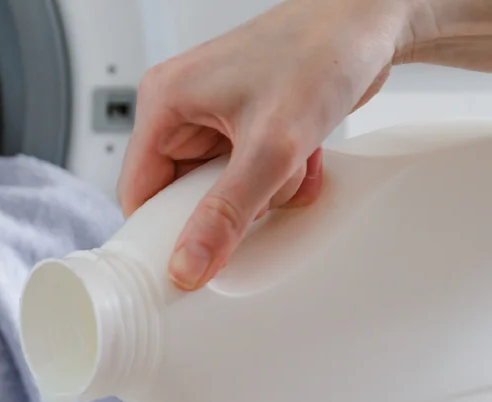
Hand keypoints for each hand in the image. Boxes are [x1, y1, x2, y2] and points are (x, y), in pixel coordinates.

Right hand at [119, 0, 416, 289]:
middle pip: (181, 193)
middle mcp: (181, 108)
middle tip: (261, 197)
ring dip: (261, 192)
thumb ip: (226, 214)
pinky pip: (246, 174)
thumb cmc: (322, 50)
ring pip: (219, 188)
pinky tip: (304, 159)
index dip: (162, 231)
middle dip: (228, 206)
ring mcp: (213, 115)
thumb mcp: (270, 147)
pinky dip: (278, 177)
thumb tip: (188, 265)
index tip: (188, 262)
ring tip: (292, 167)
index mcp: (163, 103)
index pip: (138, 191)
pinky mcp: (244, 120)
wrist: (375, 19)